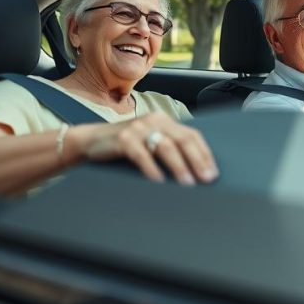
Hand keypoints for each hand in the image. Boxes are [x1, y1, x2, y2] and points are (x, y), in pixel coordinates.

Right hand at [68, 112, 218, 185]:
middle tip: (206, 179)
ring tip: (188, 183)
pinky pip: (142, 155)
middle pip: (182, 140)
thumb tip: (194, 171)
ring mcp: (138, 128)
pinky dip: (152, 169)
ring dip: (179, 167)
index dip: (204, 154)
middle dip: (197, 161)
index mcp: (163, 120)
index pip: (191, 135)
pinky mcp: (123, 139)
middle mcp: (153, 120)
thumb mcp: (148, 141)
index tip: (213, 172)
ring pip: (166, 147)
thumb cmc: (124, 146)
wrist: (91, 140)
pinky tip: (159, 182)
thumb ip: (167, 147)